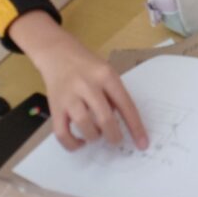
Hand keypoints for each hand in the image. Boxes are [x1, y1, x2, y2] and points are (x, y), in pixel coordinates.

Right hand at [8, 11, 148, 150]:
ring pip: (85, 125)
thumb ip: (114, 95)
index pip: (125, 105)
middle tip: (116, 139)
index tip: (142, 143)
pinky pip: (62, 133)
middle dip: (114, 136)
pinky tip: (80, 142)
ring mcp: (69, 97)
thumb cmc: (87, 65)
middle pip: (105, 118)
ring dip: (94, 137)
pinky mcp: (55, 107)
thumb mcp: (107, 71)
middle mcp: (87, 85)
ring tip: (97, 135)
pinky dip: (72, 144)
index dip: (135, 127)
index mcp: (106, 76)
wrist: (57, 52)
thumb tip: (124, 124)